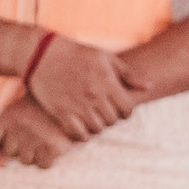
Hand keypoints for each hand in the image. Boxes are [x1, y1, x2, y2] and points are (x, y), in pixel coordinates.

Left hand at [0, 97, 77, 168]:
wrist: (66, 100)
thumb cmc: (36, 113)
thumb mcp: (13, 116)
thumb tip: (1, 166)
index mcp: (7, 117)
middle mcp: (19, 127)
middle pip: (10, 153)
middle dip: (18, 149)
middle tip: (30, 136)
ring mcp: (36, 136)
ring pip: (26, 161)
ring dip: (32, 156)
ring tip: (41, 142)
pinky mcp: (53, 145)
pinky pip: (43, 165)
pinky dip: (46, 161)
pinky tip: (51, 150)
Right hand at [23, 34, 142, 139]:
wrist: (40, 53)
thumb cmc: (75, 54)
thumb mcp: (104, 57)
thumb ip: (128, 74)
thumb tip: (148, 86)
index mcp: (107, 81)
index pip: (128, 109)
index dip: (126, 111)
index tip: (118, 108)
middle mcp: (94, 95)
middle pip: (113, 121)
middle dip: (110, 118)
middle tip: (102, 112)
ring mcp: (78, 105)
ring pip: (98, 129)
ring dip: (96, 126)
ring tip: (91, 117)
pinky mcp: (62, 113)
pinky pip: (79, 135)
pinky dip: (82, 135)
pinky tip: (80, 126)